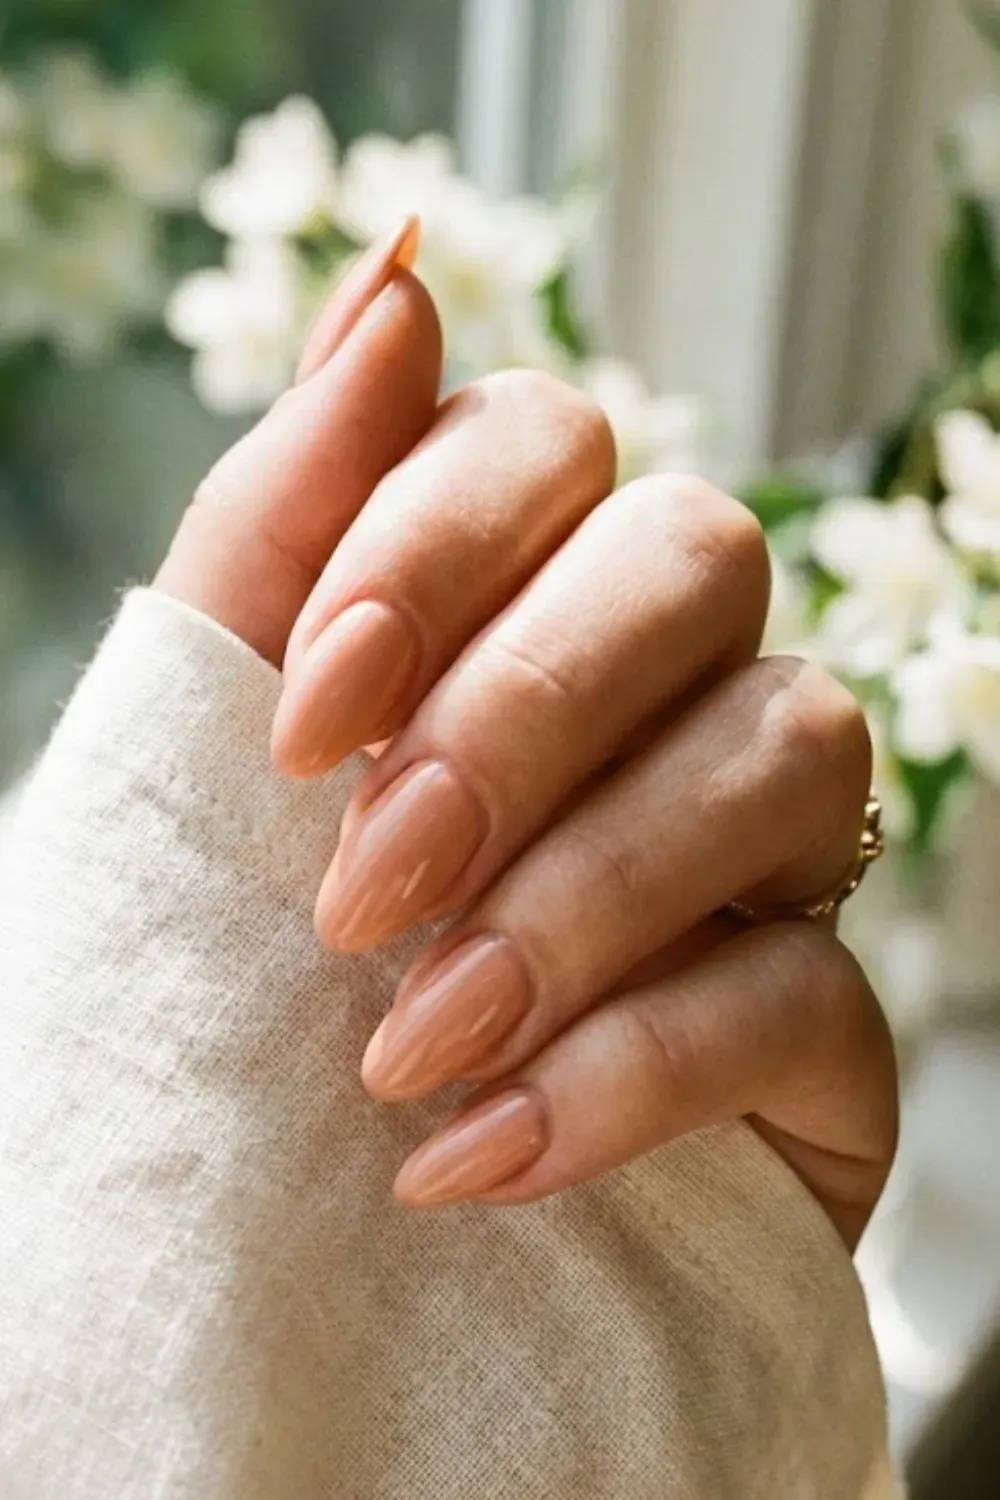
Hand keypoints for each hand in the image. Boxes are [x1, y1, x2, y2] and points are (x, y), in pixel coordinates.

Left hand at [157, 221, 896, 1248]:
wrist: (300, 1225)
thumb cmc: (256, 958)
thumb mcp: (222, 738)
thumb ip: (289, 511)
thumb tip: (393, 275)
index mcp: (521, 589)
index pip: (541, 439)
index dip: (434, 544)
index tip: (302, 719)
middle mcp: (671, 680)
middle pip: (695, 556)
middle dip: (522, 711)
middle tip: (363, 884)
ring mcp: (769, 843)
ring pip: (791, 746)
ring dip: (584, 897)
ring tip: (410, 1040)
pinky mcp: (824, 1021)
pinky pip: (809, 988)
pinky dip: (634, 1066)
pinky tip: (476, 1150)